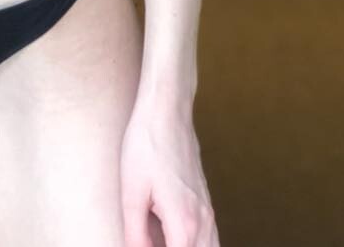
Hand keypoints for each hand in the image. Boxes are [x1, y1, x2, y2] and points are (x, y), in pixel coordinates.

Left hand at [120, 102, 218, 246]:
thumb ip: (136, 234)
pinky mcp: (205, 202)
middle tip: (154, 242)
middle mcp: (203, 221)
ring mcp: (208, 211)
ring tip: (163, 240)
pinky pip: (211, 239)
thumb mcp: (132, 193)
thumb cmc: (146, 146)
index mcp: (184, 224)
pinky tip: (177, 241)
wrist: (167, 110)